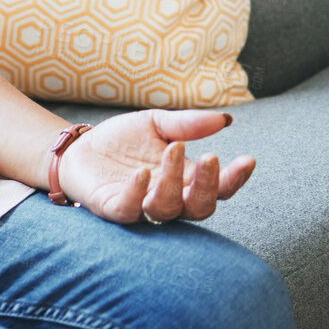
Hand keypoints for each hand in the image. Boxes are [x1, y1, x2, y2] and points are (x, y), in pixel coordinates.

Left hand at [54, 109, 254, 224]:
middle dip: (208, 185)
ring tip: (173, 149)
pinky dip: (137, 193)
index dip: (235, 178)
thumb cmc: (123, 140)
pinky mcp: (113, 208)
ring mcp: (141, 206)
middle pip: (200, 207)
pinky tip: (142, 173)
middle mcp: (169, 199)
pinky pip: (129, 209)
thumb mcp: (156, 124)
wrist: (80, 148)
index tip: (248, 159)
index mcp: (185, 180)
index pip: (220, 189)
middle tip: (210, 156)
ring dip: (172, 181)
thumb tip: (225, 119)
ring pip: (167, 208)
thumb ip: (187, 124)